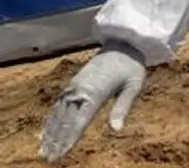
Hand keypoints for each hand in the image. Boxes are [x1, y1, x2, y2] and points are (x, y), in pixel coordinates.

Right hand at [39, 43, 146, 162]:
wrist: (122, 44)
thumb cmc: (131, 67)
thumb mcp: (133, 86)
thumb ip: (123, 108)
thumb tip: (116, 130)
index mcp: (95, 92)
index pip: (80, 121)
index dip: (70, 139)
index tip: (62, 154)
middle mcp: (80, 90)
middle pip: (65, 120)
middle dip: (57, 141)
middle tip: (49, 160)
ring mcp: (74, 87)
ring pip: (58, 115)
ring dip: (50, 134)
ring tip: (43, 152)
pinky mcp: (72, 85)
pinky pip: (58, 106)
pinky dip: (51, 121)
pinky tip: (44, 133)